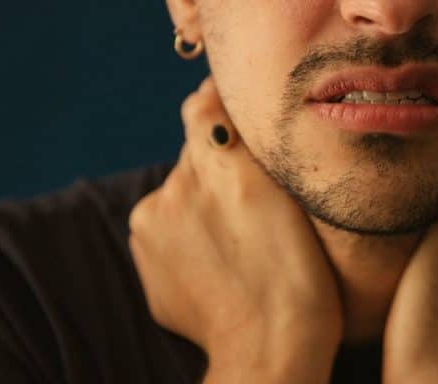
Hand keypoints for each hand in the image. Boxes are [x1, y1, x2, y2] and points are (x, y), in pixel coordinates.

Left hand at [128, 77, 341, 383]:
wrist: (275, 353)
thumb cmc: (286, 268)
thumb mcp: (258, 181)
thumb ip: (215, 123)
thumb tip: (202, 84)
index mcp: (183, 179)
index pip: (209, 128)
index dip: (241, 138)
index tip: (266, 158)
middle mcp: (155, 210)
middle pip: (200, 171)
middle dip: (229, 180)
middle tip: (271, 210)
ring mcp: (152, 255)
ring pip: (192, 211)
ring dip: (218, 217)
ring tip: (258, 244)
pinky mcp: (160, 292)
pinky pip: (187, 253)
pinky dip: (210, 254)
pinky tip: (239, 270)